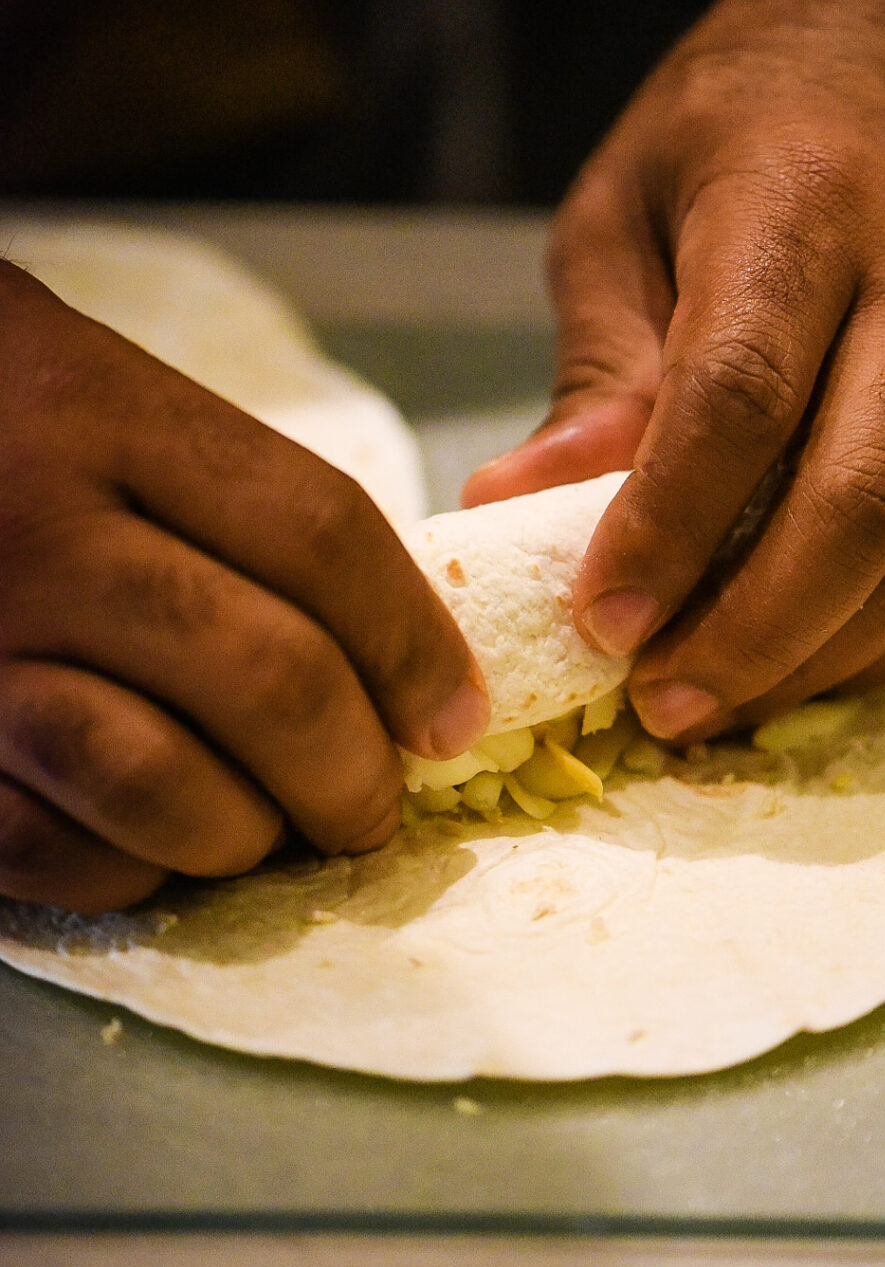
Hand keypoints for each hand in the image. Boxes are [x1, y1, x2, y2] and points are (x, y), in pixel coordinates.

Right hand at [0, 264, 487, 911]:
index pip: (319, 534)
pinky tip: (155, 845)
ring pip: (156, 778)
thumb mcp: (110, 397)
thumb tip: (402, 652)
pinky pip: (49, 848)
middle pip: (267, 673)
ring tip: (268, 831)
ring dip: (246, 832)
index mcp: (104, 413)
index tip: (456, 715)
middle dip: (353, 770)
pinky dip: (129, 869)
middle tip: (373, 807)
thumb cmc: (2, 421)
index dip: (414, 643)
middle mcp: (36, 529)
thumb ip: (242, 500)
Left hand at [465, 0, 884, 741]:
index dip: (667, 525)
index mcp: (803, 208)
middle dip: (754, 627)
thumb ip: (595, 366)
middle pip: (860, 495)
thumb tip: (515, 507)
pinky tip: (803, 672)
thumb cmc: (739, 126)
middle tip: (658, 704)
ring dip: (818, 656)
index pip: (740, 395)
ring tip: (716, 710)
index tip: (599, 620)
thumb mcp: (625, 211)